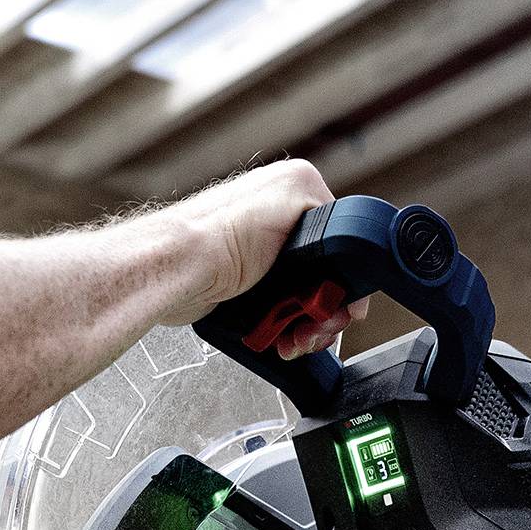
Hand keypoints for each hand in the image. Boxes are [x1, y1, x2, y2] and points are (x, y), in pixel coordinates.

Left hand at [159, 158, 372, 354]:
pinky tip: (282, 338)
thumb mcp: (295, 203)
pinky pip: (280, 310)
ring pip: (305, 297)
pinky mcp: (247, 283)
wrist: (177, 271)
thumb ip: (332, 213)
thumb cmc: (218, 234)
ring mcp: (263, 254)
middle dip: (325, 308)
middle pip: (326, 274)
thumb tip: (353, 233)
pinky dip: (284, 327)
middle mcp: (279, 220)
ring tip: (297, 339)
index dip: (346, 278)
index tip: (346, 306)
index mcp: (295, 190)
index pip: (344, 239)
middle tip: (318, 327)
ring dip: (306, 324)